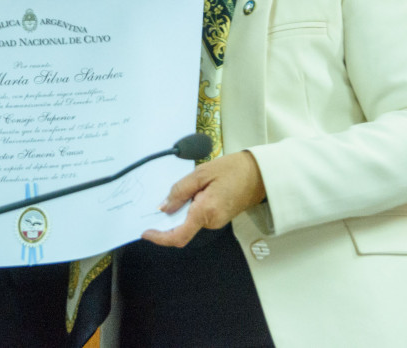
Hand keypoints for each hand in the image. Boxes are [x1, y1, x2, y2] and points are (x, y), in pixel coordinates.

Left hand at [142, 151, 265, 247]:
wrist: (260, 173)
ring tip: (191, 185)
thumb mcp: (201, 173)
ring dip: (182, 208)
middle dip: (170, 215)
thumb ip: (180, 191)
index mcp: (206, 211)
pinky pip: (198, 217)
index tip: (146, 232)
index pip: (179, 236)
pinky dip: (190, 207)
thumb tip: (163, 207)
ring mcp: (217, 222)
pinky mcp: (219, 218)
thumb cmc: (233, 169)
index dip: (160, 238)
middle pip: (181, 227)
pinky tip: (196, 191)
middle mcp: (212, 222)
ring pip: (189, 221)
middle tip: (168, 194)